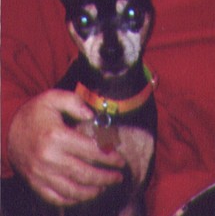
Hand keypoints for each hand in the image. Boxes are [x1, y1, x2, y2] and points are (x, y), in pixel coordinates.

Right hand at [7, 89, 125, 206]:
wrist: (7, 129)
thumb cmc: (35, 112)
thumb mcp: (54, 97)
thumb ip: (76, 103)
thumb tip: (93, 115)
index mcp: (57, 136)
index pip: (90, 150)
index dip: (108, 156)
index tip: (120, 160)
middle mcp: (49, 158)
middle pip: (84, 173)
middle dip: (105, 176)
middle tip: (119, 176)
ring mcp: (41, 174)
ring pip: (72, 189)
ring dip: (92, 191)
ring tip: (106, 186)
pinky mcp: (35, 183)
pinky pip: (55, 197)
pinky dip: (72, 200)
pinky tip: (84, 195)